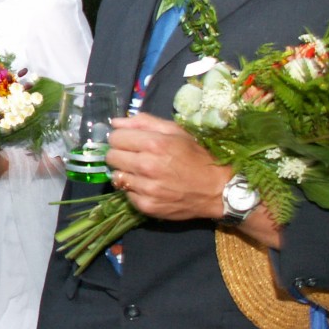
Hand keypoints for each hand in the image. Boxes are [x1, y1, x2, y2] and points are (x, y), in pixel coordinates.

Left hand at [106, 113, 231, 220]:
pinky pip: (126, 194)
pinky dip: (134, 190)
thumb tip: (116, 122)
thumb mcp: (176, 131)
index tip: (129, 142)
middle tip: (135, 157)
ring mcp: (146, 188)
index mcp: (154, 144)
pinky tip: (149, 186)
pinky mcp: (146, 206)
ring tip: (143, 173)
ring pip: (116, 176)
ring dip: (126, 173)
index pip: (115, 138)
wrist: (217, 190)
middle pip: (111, 157)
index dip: (120, 138)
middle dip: (120, 154)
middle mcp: (146, 166)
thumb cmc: (196, 156)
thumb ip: (144, 122)